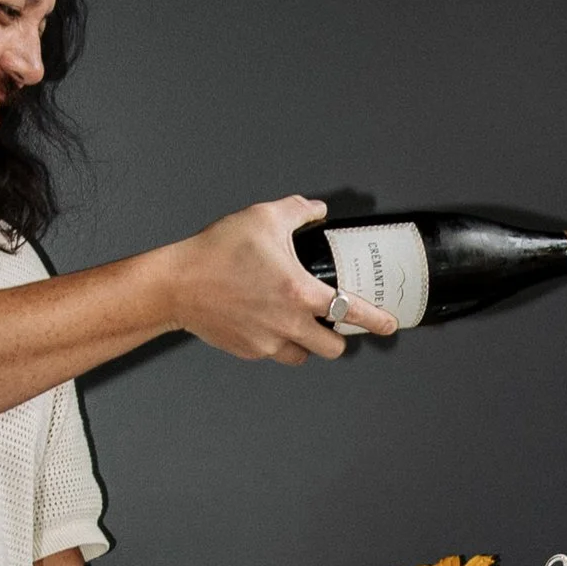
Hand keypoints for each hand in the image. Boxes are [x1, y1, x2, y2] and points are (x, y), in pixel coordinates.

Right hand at [166, 197, 398, 364]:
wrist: (176, 284)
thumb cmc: (216, 252)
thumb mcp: (263, 217)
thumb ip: (298, 211)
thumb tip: (317, 210)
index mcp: (299, 292)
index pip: (351, 311)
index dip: (376, 321)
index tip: (390, 326)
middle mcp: (288, 323)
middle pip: (333, 348)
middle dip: (339, 338)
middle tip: (334, 323)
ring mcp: (268, 342)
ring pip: (304, 355)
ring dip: (308, 343)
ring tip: (297, 322)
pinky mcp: (249, 351)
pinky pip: (274, 353)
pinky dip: (278, 342)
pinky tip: (267, 320)